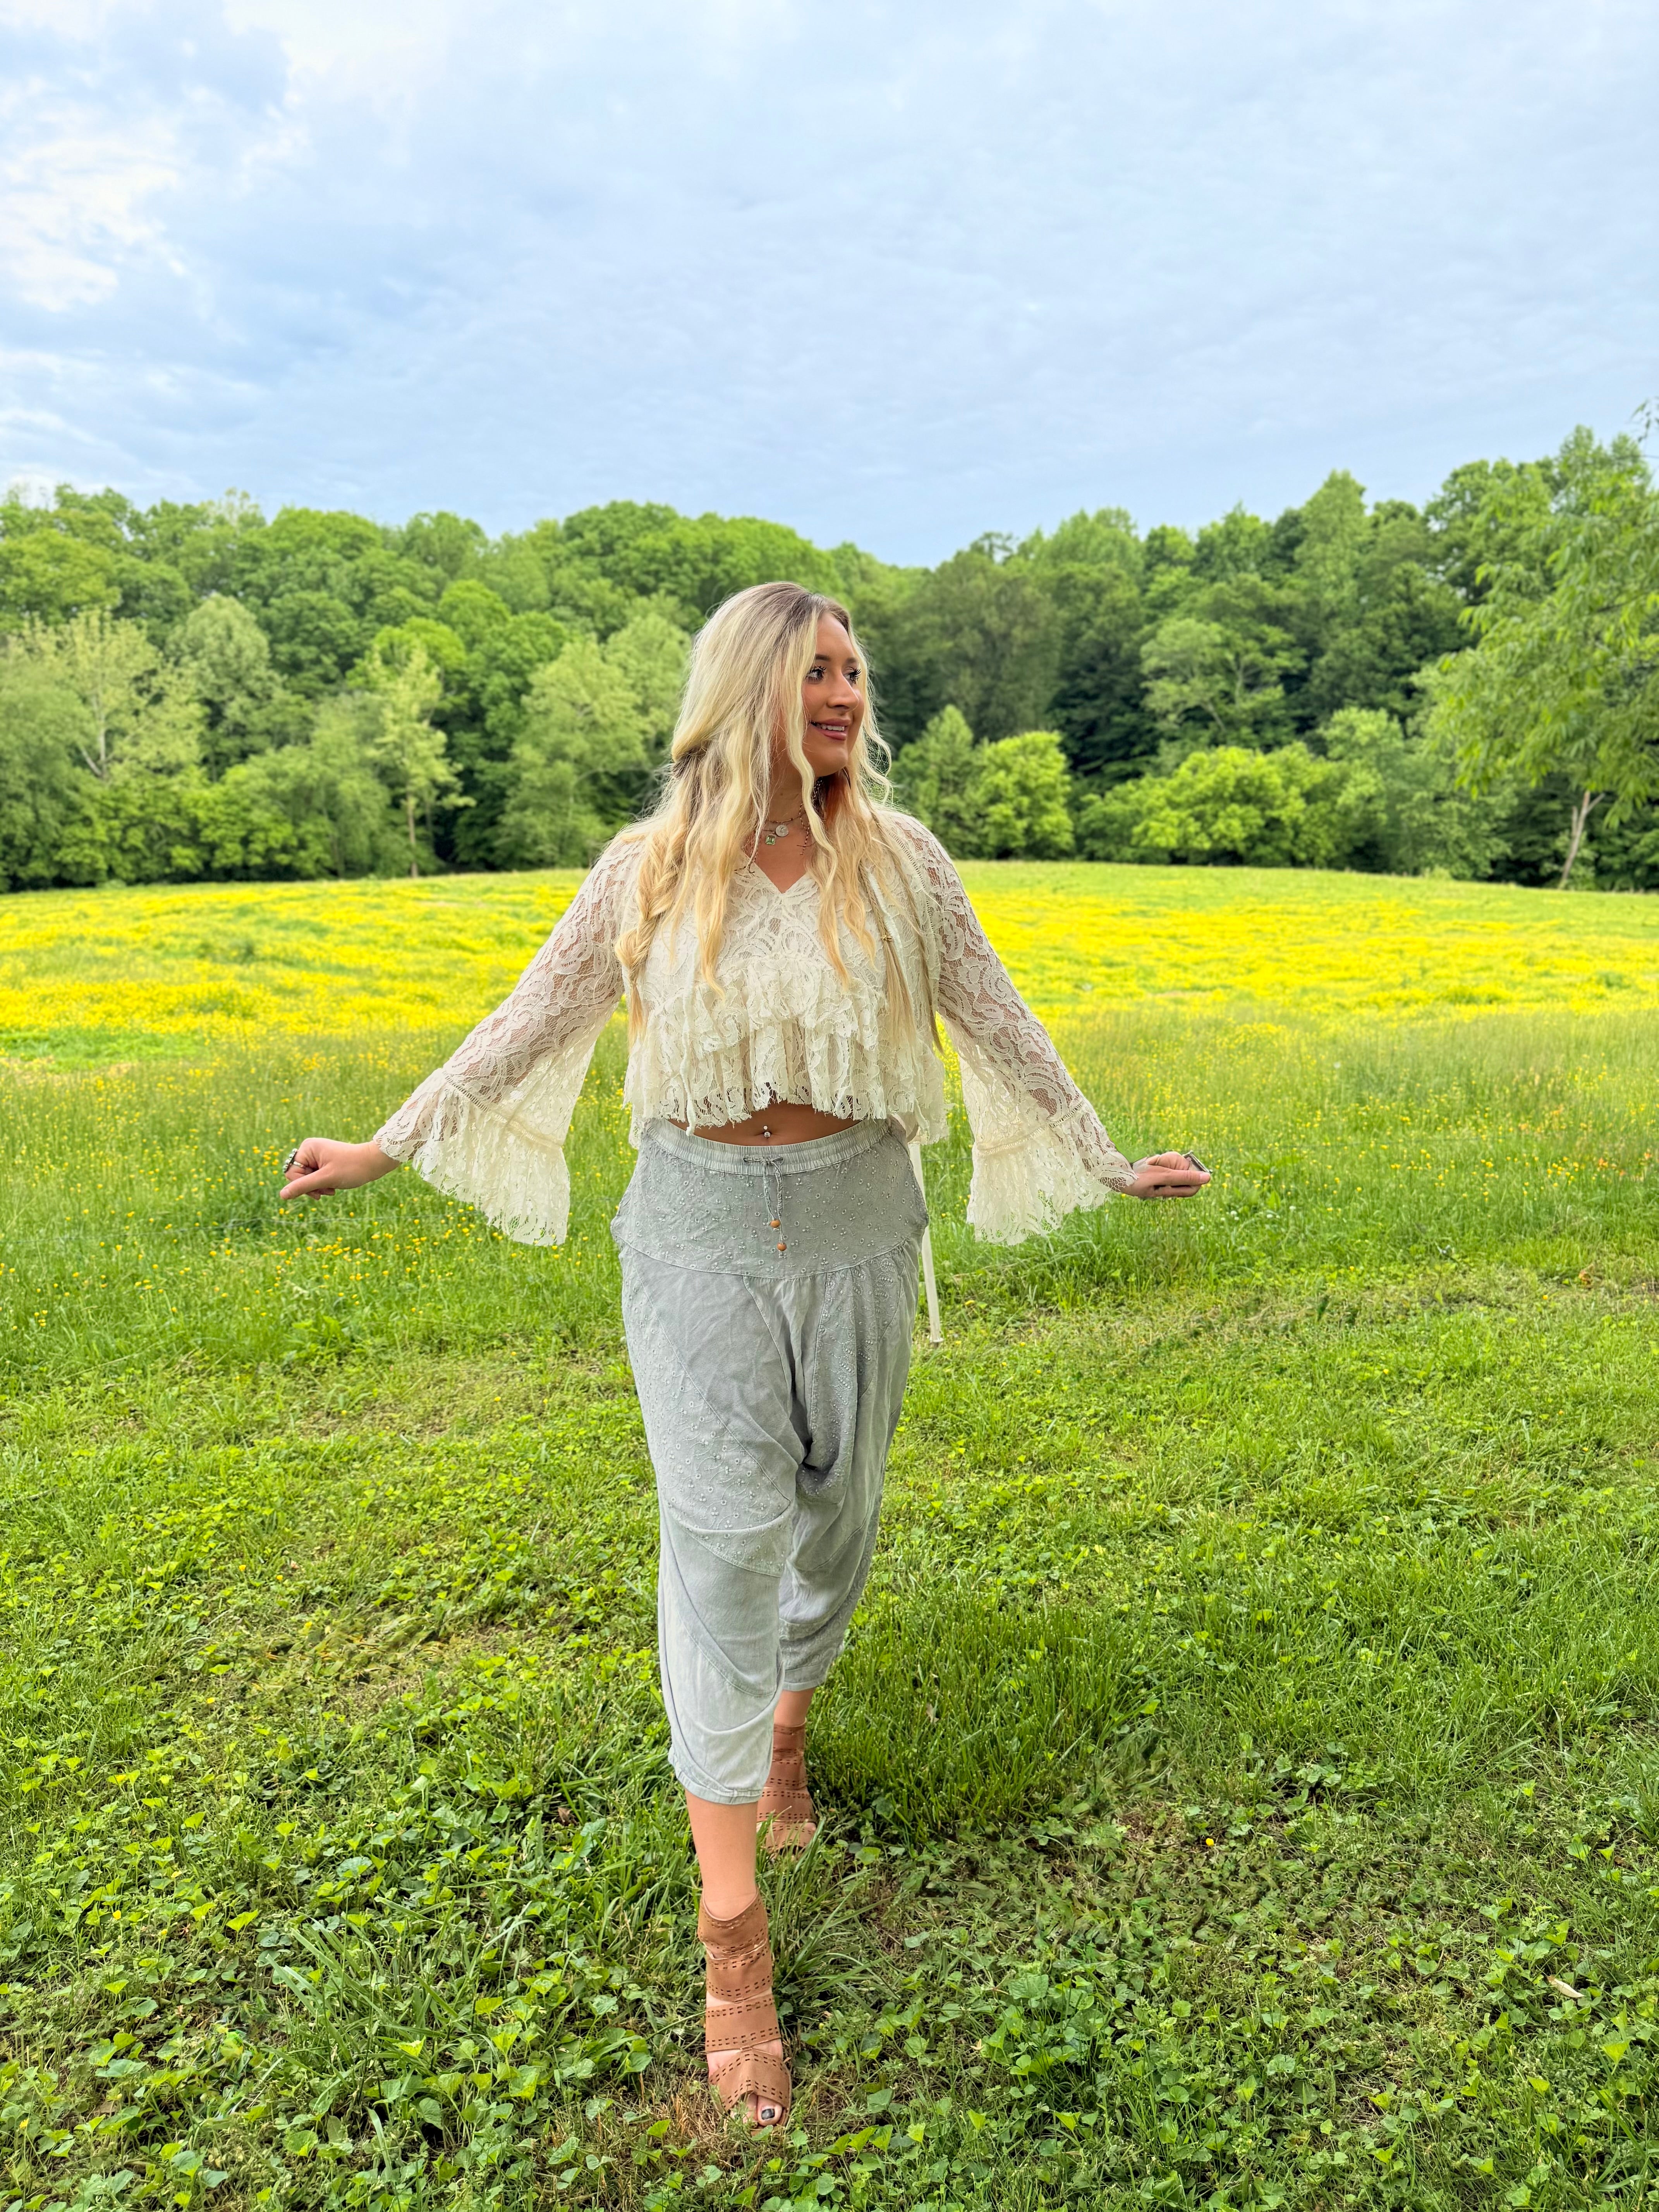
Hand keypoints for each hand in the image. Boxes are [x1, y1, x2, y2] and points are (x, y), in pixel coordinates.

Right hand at [279, 1138, 397, 1200]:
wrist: (373, 1163)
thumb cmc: (352, 1168)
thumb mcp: (325, 1179)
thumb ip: (303, 1186)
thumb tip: (281, 1195)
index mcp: (308, 1148)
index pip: (292, 1172)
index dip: (303, 1185)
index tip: (319, 1191)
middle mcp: (310, 1149)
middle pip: (298, 1176)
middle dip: (312, 1187)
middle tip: (327, 1190)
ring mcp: (316, 1156)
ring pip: (306, 1179)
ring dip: (318, 1188)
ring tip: (332, 1188)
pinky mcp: (323, 1162)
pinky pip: (314, 1178)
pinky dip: (322, 1185)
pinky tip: (333, 1187)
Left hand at [1125, 1151, 1210, 1200]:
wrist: (1116, 1175)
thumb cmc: (1139, 1176)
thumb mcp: (1164, 1178)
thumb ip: (1185, 1178)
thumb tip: (1207, 1177)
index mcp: (1178, 1160)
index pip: (1195, 1180)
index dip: (1183, 1189)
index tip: (1167, 1187)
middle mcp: (1175, 1163)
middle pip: (1185, 1185)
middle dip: (1172, 1190)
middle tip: (1157, 1187)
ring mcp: (1168, 1169)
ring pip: (1176, 1188)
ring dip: (1165, 1191)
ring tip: (1152, 1186)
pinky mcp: (1161, 1174)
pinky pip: (1167, 1187)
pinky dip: (1159, 1190)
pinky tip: (1150, 1187)